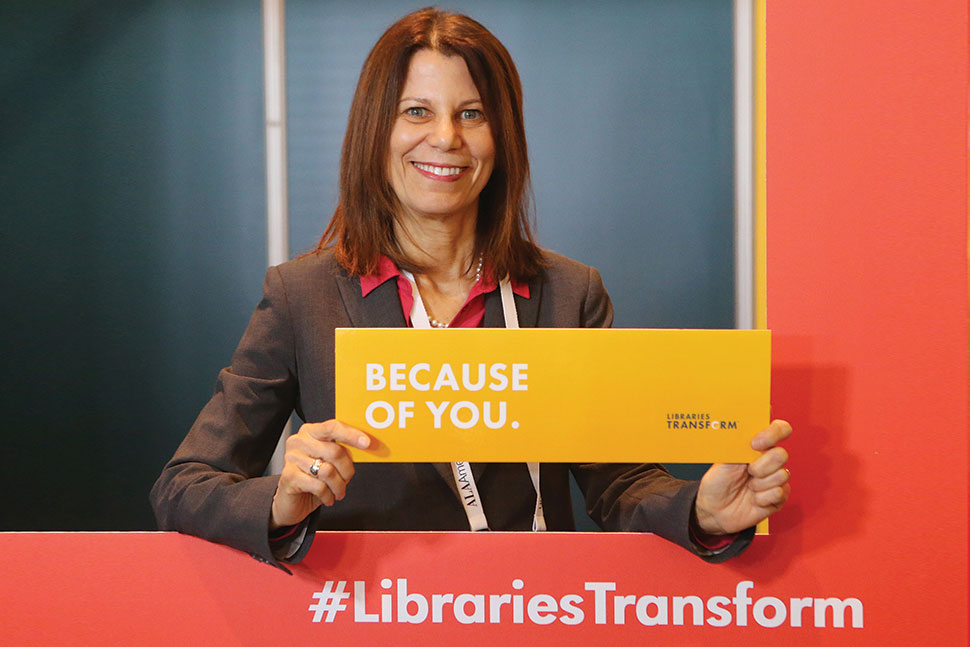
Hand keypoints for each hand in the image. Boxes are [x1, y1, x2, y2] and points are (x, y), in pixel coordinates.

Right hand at [269, 420, 370, 529]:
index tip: (366, 442)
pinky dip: (327, 495)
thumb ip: (342, 450)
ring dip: (338, 486)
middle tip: (347, 480)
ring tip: (337, 492)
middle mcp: (299, 441)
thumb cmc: (312, 478)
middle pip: (334, 451)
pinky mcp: (288, 476)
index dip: (351, 435)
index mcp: (310, 432)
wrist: (290, 501)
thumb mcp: (328, 461)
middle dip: (347, 470)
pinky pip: (318, 486)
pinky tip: (327, 497)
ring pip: (328, 471)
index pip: (332, 427)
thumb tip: (363, 445)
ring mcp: (292, 458)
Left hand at [694, 419, 792, 534]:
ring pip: (782, 475)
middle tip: (748, 471)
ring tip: (748, 487)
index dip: (773, 433)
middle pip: (781, 455)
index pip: (779, 429)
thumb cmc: (718, 481)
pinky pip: (780, 493)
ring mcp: (775, 479)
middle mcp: (769, 460)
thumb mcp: (724, 459)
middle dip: (761, 466)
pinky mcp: (778, 497)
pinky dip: (762, 498)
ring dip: (760, 484)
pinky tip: (753, 499)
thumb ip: (740, 444)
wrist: (714, 509)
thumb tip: (747, 427)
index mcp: (758, 446)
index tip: (756, 443)